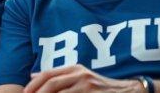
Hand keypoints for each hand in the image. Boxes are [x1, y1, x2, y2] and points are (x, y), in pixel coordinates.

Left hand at [24, 65, 141, 92]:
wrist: (126, 91)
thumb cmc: (98, 87)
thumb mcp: (79, 77)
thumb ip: (58, 76)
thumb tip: (32, 77)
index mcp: (74, 69)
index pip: (48, 74)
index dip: (34, 85)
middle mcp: (80, 75)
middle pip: (52, 83)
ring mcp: (87, 86)